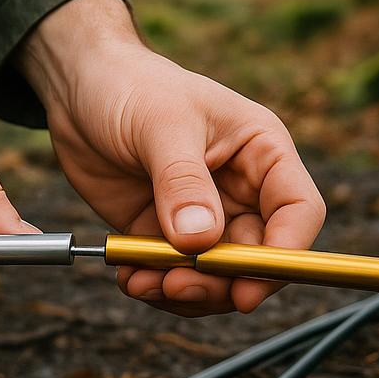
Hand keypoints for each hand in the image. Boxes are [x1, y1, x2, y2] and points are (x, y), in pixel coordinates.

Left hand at [19, 0, 325, 315]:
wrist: (80, 88)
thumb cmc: (131, 85)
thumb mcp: (161, 125)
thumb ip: (182, 182)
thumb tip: (200, 241)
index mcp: (262, 153)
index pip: (298, 211)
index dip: (284, 254)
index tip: (248, 284)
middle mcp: (242, 190)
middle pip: (257, 257)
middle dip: (222, 282)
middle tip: (178, 286)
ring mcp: (203, 216)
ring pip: (216, 276)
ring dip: (185, 292)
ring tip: (142, 281)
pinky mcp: (164, 233)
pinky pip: (173, 275)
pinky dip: (155, 286)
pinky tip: (130, 278)